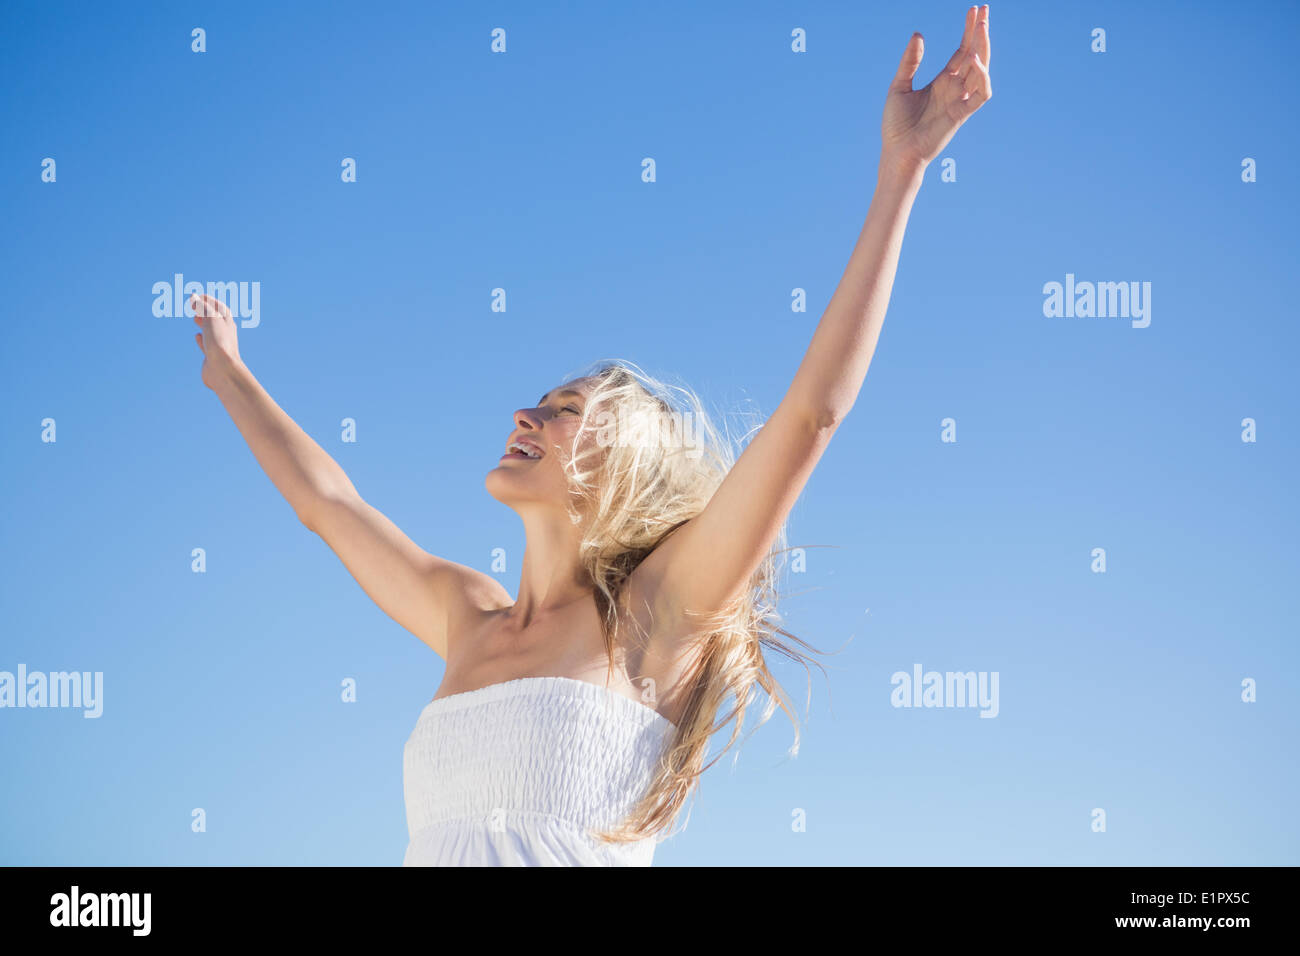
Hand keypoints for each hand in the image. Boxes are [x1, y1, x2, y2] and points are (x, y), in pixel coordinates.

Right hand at [191, 292, 242, 389]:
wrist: (224, 369)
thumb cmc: (220, 342)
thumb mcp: (211, 318)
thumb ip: (203, 306)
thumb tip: (194, 296)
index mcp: (227, 321)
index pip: (217, 306)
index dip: (206, 300)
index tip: (196, 297)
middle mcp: (224, 332)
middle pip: (215, 317)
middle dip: (204, 310)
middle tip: (194, 307)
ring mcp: (218, 344)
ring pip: (210, 330)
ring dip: (203, 323)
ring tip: (195, 318)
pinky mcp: (212, 356)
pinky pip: (207, 345)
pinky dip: (201, 339)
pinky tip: (197, 336)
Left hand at [881, 4, 991, 173]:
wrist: (897, 153)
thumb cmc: (896, 125)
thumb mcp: (900, 86)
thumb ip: (910, 62)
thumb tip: (918, 34)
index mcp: (943, 81)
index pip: (962, 51)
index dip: (970, 31)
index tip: (975, 10)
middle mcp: (955, 88)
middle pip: (975, 55)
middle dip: (981, 33)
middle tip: (984, 10)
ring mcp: (960, 100)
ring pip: (982, 70)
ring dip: (983, 49)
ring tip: (981, 28)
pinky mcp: (961, 114)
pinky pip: (981, 95)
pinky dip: (982, 78)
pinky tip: (973, 60)